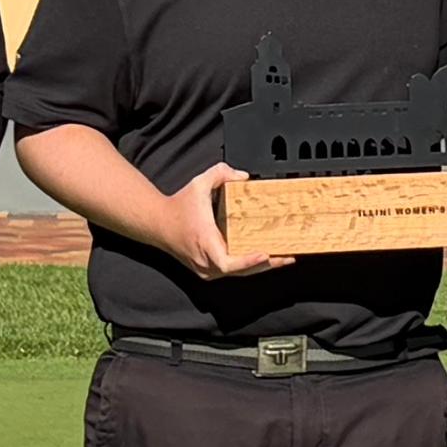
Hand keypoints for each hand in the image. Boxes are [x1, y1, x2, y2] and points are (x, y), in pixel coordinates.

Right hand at [165, 163, 279, 280]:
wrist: (158, 224)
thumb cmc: (177, 208)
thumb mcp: (198, 184)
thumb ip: (220, 173)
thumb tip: (243, 176)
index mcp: (205, 243)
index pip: (228, 263)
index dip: (248, 262)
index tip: (265, 254)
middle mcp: (206, 261)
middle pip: (241, 271)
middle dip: (267, 264)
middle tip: (288, 256)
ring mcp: (207, 269)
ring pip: (239, 273)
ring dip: (262, 267)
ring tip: (284, 259)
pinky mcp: (208, 270)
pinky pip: (233, 271)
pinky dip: (250, 266)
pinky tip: (265, 259)